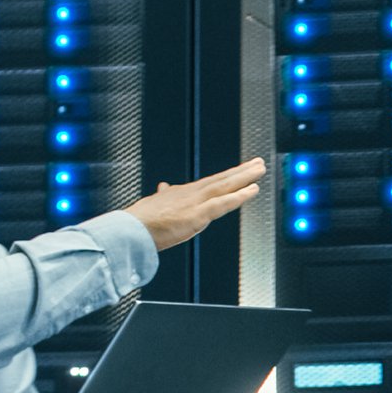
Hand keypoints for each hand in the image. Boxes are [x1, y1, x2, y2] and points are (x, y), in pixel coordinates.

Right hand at [120, 159, 267, 250]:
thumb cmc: (140, 221)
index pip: (211, 183)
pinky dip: (238, 196)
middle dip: (242, 171)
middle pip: (222, 180)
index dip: (227, 176)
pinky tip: (252, 190)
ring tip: (261, 169)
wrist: (130, 229)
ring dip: (244, 177)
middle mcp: (192, 194)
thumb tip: (164, 187)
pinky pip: (223, 204)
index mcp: (183, 193)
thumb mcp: (155, 204)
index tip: (241, 170)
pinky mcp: (197, 215)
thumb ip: (164, 196)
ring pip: (225, 187)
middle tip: (259, 163)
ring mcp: (195, 203)